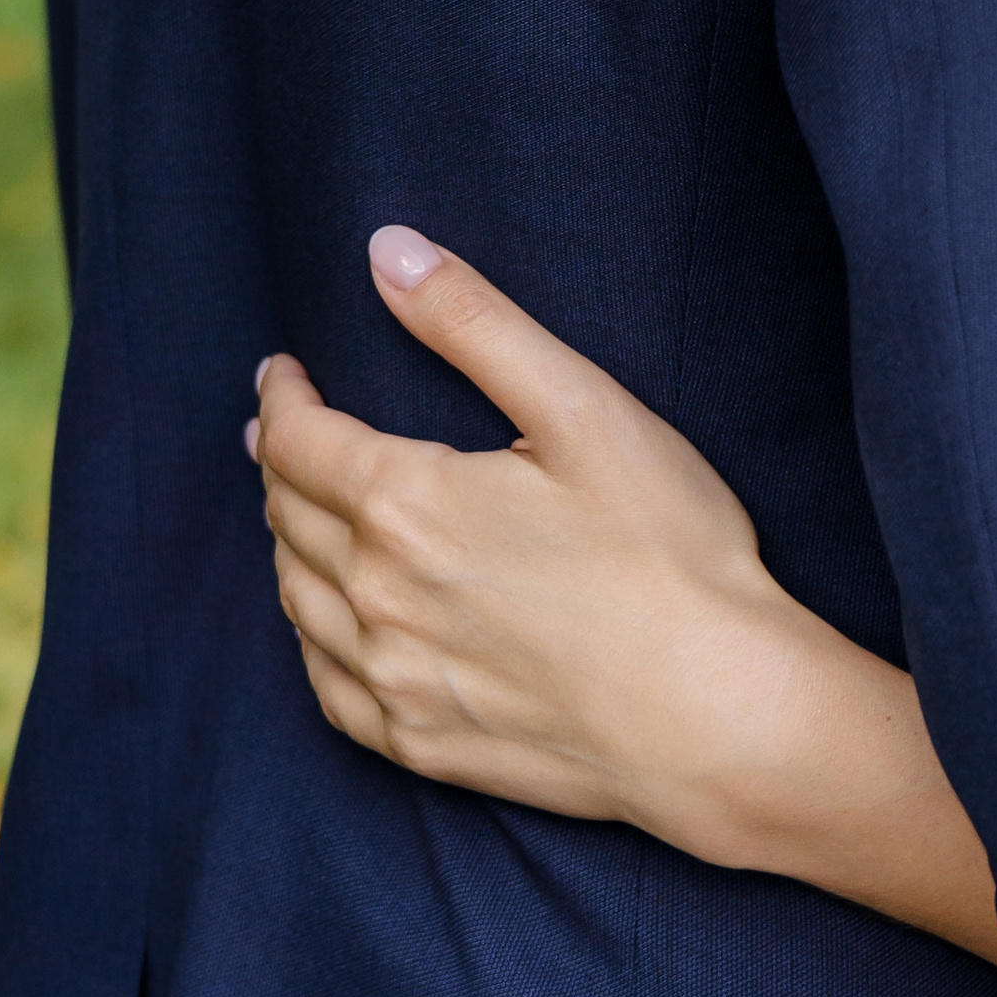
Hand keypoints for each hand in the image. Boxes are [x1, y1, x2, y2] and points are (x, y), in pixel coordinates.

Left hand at [253, 227, 910, 871]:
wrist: (716, 712)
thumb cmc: (667, 550)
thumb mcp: (581, 406)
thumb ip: (474, 321)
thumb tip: (386, 251)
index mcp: (407, 504)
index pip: (301, 441)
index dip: (283, 398)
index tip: (282, 371)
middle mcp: (378, 597)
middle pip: (288, 518)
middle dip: (280, 462)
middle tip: (283, 432)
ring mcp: (395, 680)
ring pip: (298, 600)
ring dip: (287, 544)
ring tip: (297, 511)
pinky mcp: (422, 745)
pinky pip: (326, 687)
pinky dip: (310, 638)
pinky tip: (328, 624)